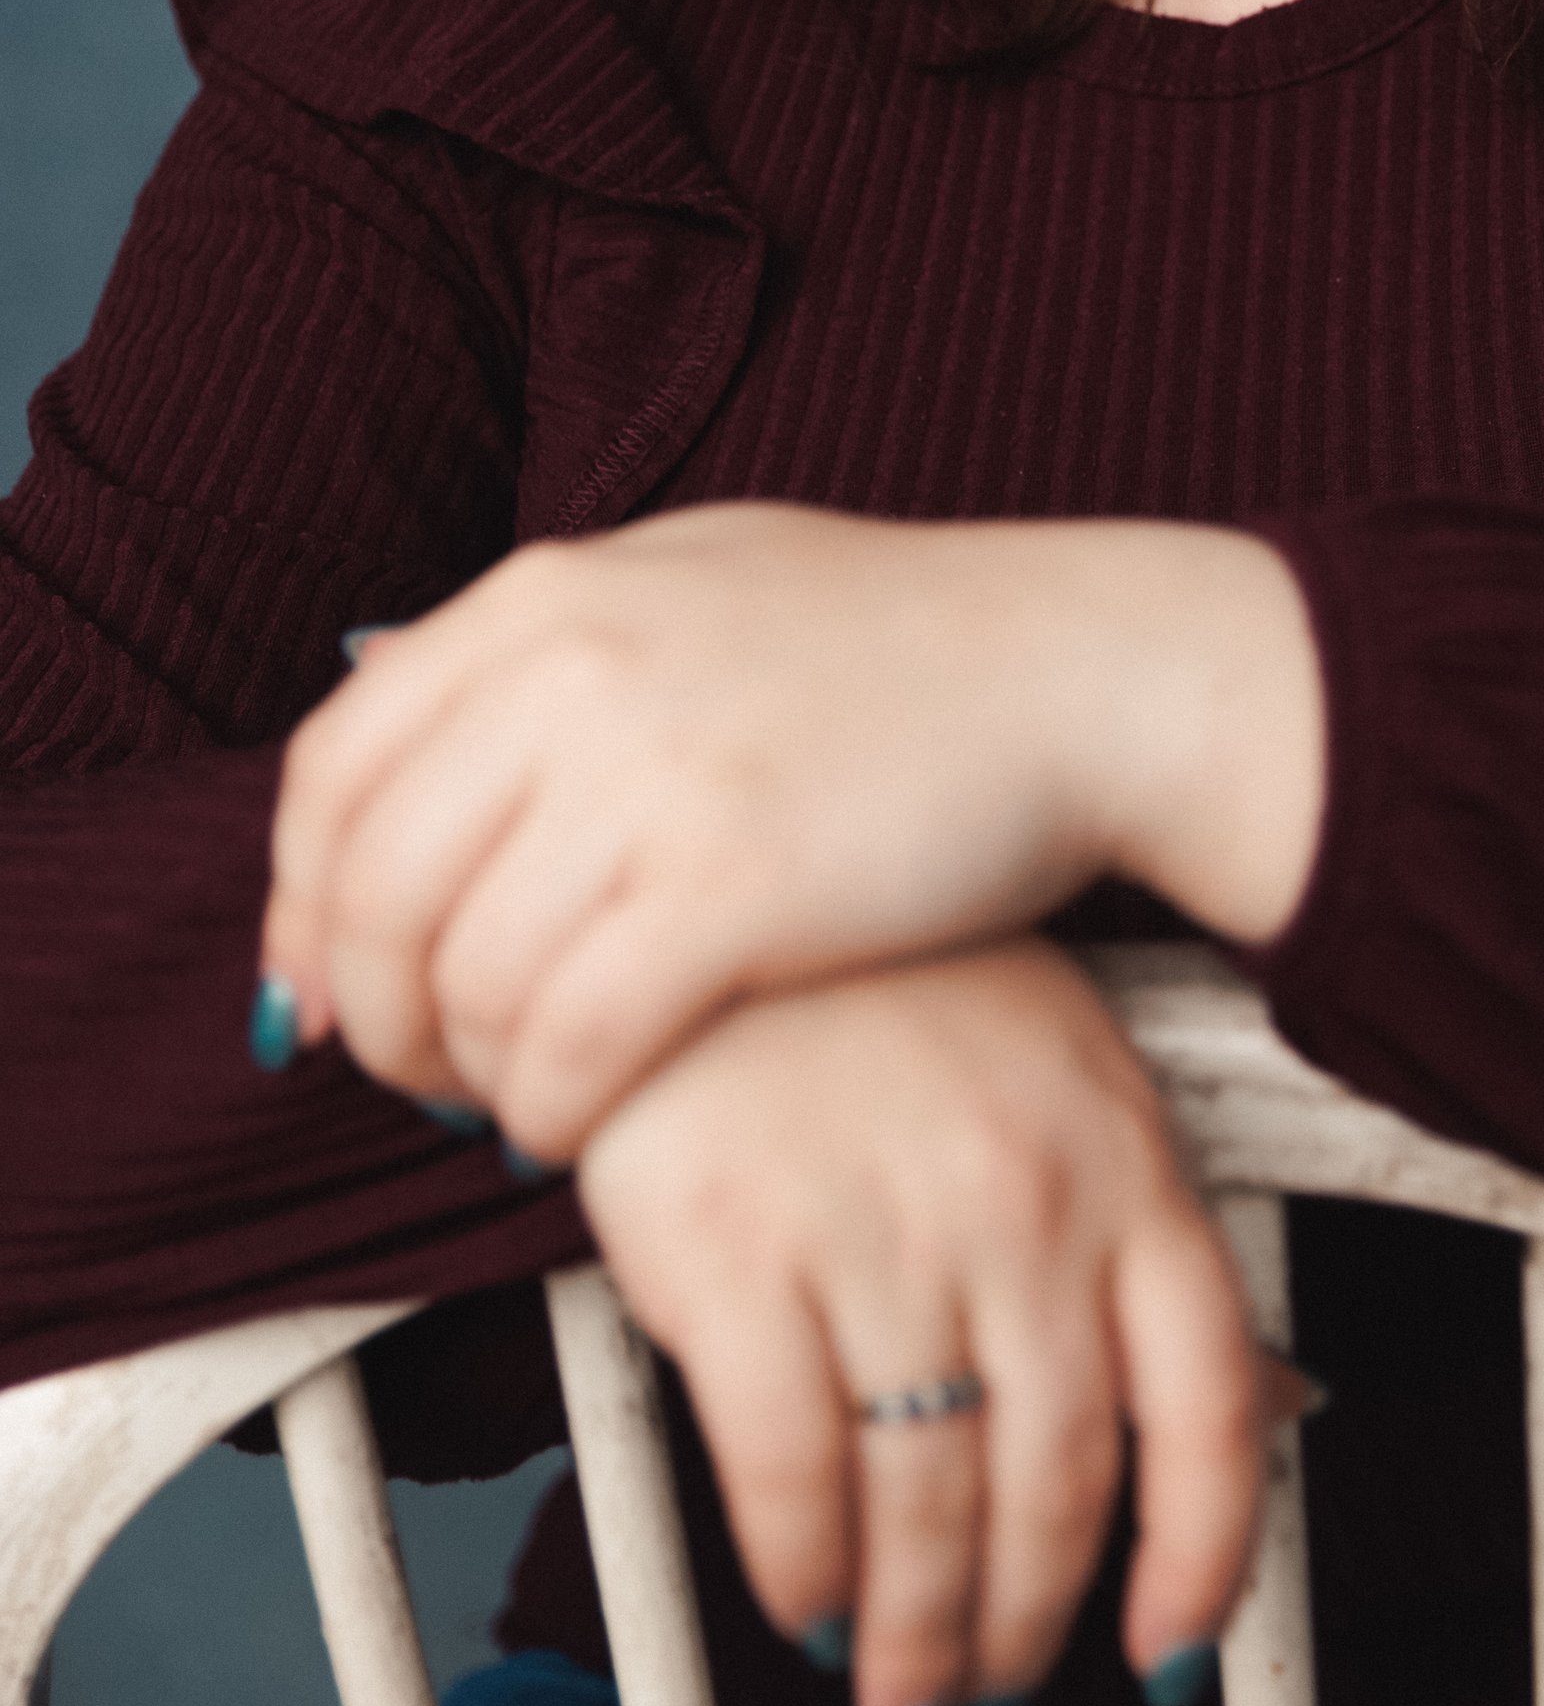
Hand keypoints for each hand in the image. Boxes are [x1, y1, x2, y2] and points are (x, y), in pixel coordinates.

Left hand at [261, 503, 1323, 1156]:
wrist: (1078, 670)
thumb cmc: (897, 646)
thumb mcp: (692, 580)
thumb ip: (541, 652)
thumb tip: (391, 757)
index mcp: (546, 594)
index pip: (333, 770)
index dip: (303, 904)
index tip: (322, 990)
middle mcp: (572, 672)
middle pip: (374, 891)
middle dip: (373, 1017)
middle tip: (420, 1078)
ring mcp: (648, 778)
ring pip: (464, 986)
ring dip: (468, 1078)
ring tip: (518, 1101)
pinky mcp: (732, 891)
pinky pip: (571, 1047)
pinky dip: (550, 1113)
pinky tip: (583, 1126)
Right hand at [575, 938, 1273, 1705]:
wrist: (711, 874)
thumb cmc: (886, 991)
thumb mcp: (1060, 1082)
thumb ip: (1140, 1247)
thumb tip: (1270, 1414)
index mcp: (1124, 1163)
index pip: (1207, 1403)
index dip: (1202, 1560)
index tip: (1168, 1666)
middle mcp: (1023, 1206)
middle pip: (1057, 1485)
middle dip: (1026, 1634)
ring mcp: (881, 1227)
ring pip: (930, 1504)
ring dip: (920, 1635)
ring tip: (905, 1697)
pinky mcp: (734, 1250)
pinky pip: (790, 1471)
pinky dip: (804, 1569)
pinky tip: (805, 1604)